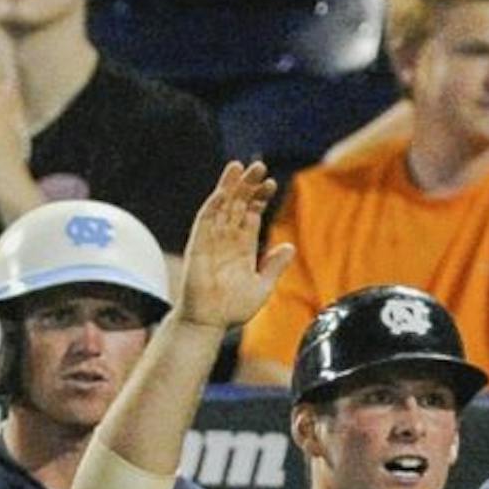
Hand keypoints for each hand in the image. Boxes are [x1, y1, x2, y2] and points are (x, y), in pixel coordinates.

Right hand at [177, 161, 294, 330]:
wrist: (209, 322)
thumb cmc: (233, 309)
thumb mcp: (262, 286)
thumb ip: (274, 266)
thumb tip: (290, 246)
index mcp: (243, 247)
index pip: (251, 214)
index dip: (260, 198)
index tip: (272, 184)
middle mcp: (227, 239)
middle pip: (237, 204)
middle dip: (248, 185)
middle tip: (259, 166)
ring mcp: (211, 240)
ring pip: (221, 206)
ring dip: (230, 186)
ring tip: (240, 166)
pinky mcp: (198, 246)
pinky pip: (205, 221)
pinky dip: (214, 204)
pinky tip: (223, 190)